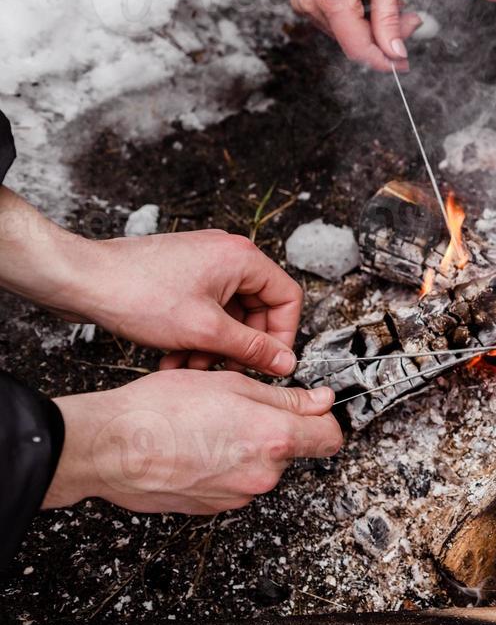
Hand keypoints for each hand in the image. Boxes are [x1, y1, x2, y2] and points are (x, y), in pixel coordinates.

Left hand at [0, 192, 302, 375]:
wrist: (80, 280)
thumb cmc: (136, 293)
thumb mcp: (206, 331)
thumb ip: (252, 348)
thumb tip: (284, 361)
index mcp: (242, 258)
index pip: (287, 298)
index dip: (282, 335)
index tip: (271, 362)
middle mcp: (226, 255)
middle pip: (257, 308)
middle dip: (241, 344)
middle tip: (227, 369)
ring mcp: (202, 263)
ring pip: (228, 312)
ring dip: (216, 344)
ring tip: (191, 366)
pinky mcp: (181, 274)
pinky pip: (205, 309)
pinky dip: (197, 334)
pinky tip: (175, 356)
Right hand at [44, 371, 340, 514]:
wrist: (110, 449)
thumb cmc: (160, 411)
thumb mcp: (231, 384)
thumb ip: (285, 398)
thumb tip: (322, 401)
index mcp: (274, 439)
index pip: (330, 437)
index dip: (322, 419)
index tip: (311, 409)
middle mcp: (262, 474)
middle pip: (292, 451)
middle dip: (275, 431)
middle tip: (237, 409)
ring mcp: (238, 495)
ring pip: (260, 467)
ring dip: (246, 449)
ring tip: (209, 428)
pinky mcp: (214, 508)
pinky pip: (234, 482)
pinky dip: (223, 466)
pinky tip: (196, 449)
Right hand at [280, 0, 418, 71]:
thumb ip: (390, 19)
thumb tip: (396, 53)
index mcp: (332, 1)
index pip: (359, 50)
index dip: (384, 60)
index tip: (405, 63)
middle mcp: (311, 7)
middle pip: (354, 43)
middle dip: (385, 37)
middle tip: (413, 19)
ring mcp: (303, 4)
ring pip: (345, 33)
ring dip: (372, 26)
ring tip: (393, 3)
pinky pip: (334, 20)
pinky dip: (356, 17)